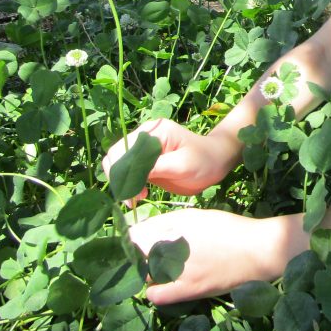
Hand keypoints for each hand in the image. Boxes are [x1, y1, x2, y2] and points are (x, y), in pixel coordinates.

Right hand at [101, 119, 230, 202]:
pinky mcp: (144, 162)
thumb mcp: (182, 164)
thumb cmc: (204, 160)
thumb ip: (157, 167)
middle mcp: (144, 137)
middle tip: (134, 199)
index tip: (134, 192)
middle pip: (116, 156)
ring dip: (123, 183)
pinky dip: (128, 185)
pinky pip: (127, 172)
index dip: (122, 171)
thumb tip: (131, 173)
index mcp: (154, 132)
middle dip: (120, 179)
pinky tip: (140, 195)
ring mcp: (143, 149)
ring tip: (138, 198)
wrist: (215, 162)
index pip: (124, 149)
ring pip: (118, 165)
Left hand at [129, 208, 298, 303]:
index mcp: (175, 224)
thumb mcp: (198, 216)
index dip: (132, 237)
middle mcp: (173, 244)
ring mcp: (179, 268)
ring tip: (160, 267)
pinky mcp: (188, 289)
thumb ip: (168, 221)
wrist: (258, 250)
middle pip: (136, 253)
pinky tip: (163, 284)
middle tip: (149, 253)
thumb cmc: (229, 228)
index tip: (135, 239)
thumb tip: (141, 230)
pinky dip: (154, 290)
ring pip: (144, 273)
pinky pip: (156, 295)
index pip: (135, 233)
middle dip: (137, 253)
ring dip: (147, 270)